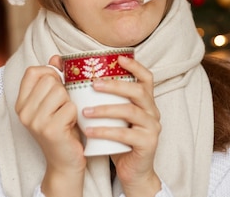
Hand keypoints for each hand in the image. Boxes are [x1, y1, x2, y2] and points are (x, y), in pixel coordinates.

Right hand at [15, 55, 85, 195]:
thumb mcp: (54, 102)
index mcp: (21, 103)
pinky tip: (71, 126)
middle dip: (63, 90)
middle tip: (63, 107)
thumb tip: (56, 57)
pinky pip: (70, 107)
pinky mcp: (49, 130)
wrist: (65, 163)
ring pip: (60, 91)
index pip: (33, 71)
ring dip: (70, 102)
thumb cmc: (63, 128)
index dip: (50, 73)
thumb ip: (53, 79)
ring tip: (67, 116)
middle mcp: (23, 111)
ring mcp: (35, 121)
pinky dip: (76, 115)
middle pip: (50, 80)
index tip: (57, 86)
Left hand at [83, 56, 161, 196]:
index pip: (146, 78)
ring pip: (131, 112)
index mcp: (146, 102)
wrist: (133, 171)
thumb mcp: (112, 117)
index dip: (135, 66)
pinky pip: (125, 135)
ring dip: (106, 109)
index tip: (118, 58)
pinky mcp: (148, 144)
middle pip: (138, 92)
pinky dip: (105, 131)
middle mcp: (153, 112)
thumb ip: (102, 99)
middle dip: (115, 85)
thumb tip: (76, 77)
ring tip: (85, 111)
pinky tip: (89, 131)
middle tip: (94, 84)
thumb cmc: (119, 140)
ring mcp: (152, 128)